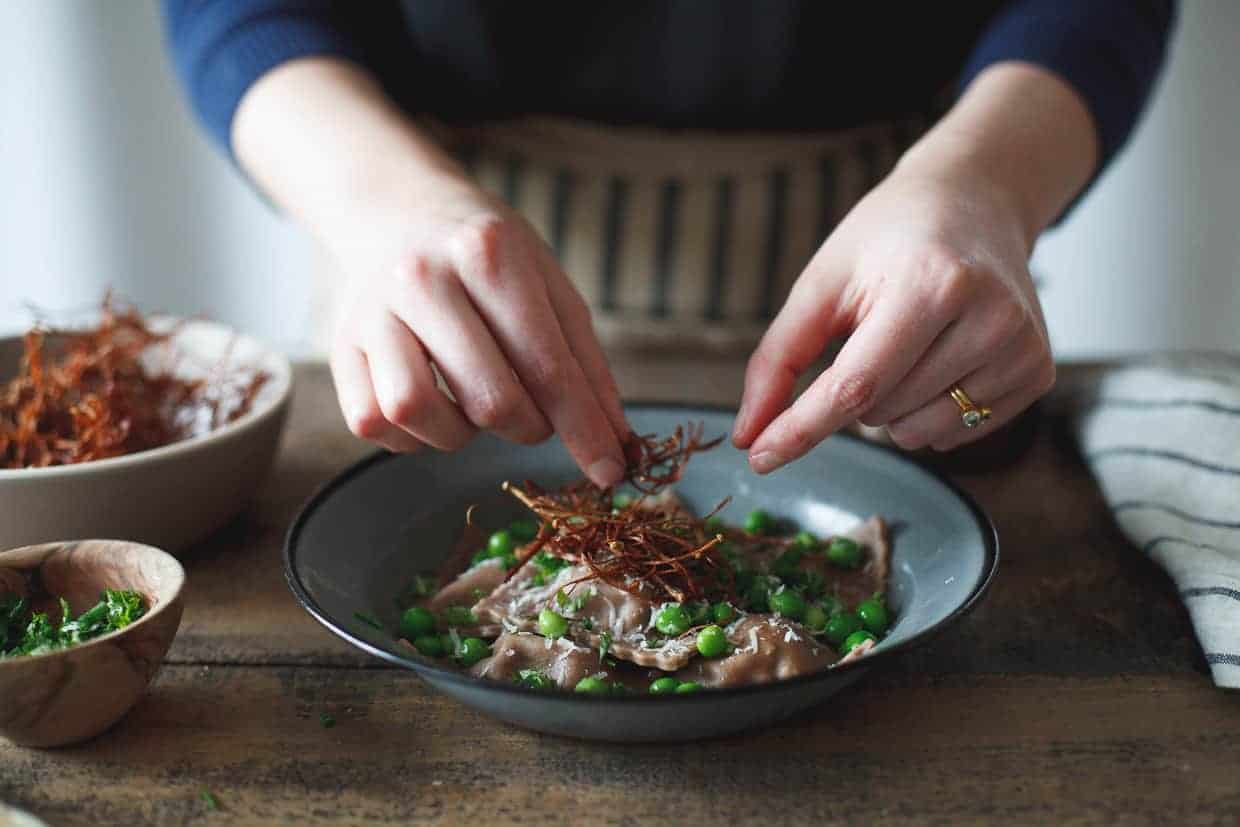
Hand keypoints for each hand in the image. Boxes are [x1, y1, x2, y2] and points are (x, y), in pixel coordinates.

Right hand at [327, 178, 630, 487]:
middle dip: (529, 427)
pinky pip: (375, 422)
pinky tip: (435, 405)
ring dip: (461, 433)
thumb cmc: (487, 256)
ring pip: (417, 412)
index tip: (610, 470)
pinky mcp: (340, 349)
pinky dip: (413, 435)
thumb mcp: (548, 284)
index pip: (547, 364)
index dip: (584, 428)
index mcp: (487, 252)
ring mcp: (372, 313)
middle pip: (490, 398)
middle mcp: (421, 278)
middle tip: (535, 415)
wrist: (398, 211)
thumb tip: (614, 442)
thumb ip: (585, 362)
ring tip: (475, 404)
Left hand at [731, 154, 1054, 470]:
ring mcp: (1020, 348)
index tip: (762, 457)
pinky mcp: (1036, 371)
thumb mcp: (823, 282)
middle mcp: (988, 318)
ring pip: (916, 433)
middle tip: (873, 329)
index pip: (856, 385)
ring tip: (908, 343)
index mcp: (930, 285)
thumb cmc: (889, 239)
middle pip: (881, 411)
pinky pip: (956, 434)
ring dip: (891, 407)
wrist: (975, 201)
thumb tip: (750, 436)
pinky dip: (928, 411)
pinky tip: (941, 357)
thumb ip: (779, 359)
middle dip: (853, 391)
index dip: (802, 428)